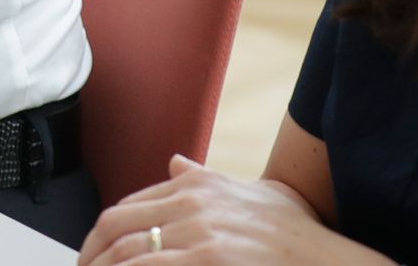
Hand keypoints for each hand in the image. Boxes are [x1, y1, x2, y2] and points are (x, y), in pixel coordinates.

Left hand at [78, 155, 393, 265]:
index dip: (102, 235)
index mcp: (197, 185)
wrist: (326, 260)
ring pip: (126, 251)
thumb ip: (207, 178)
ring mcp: (199, 231)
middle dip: (91, 253)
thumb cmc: (295, 235)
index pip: (129, 206)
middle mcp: (192, 201)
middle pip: (117, 226)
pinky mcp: (207, 258)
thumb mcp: (252, 194)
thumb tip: (174, 162)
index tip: (93, 255)